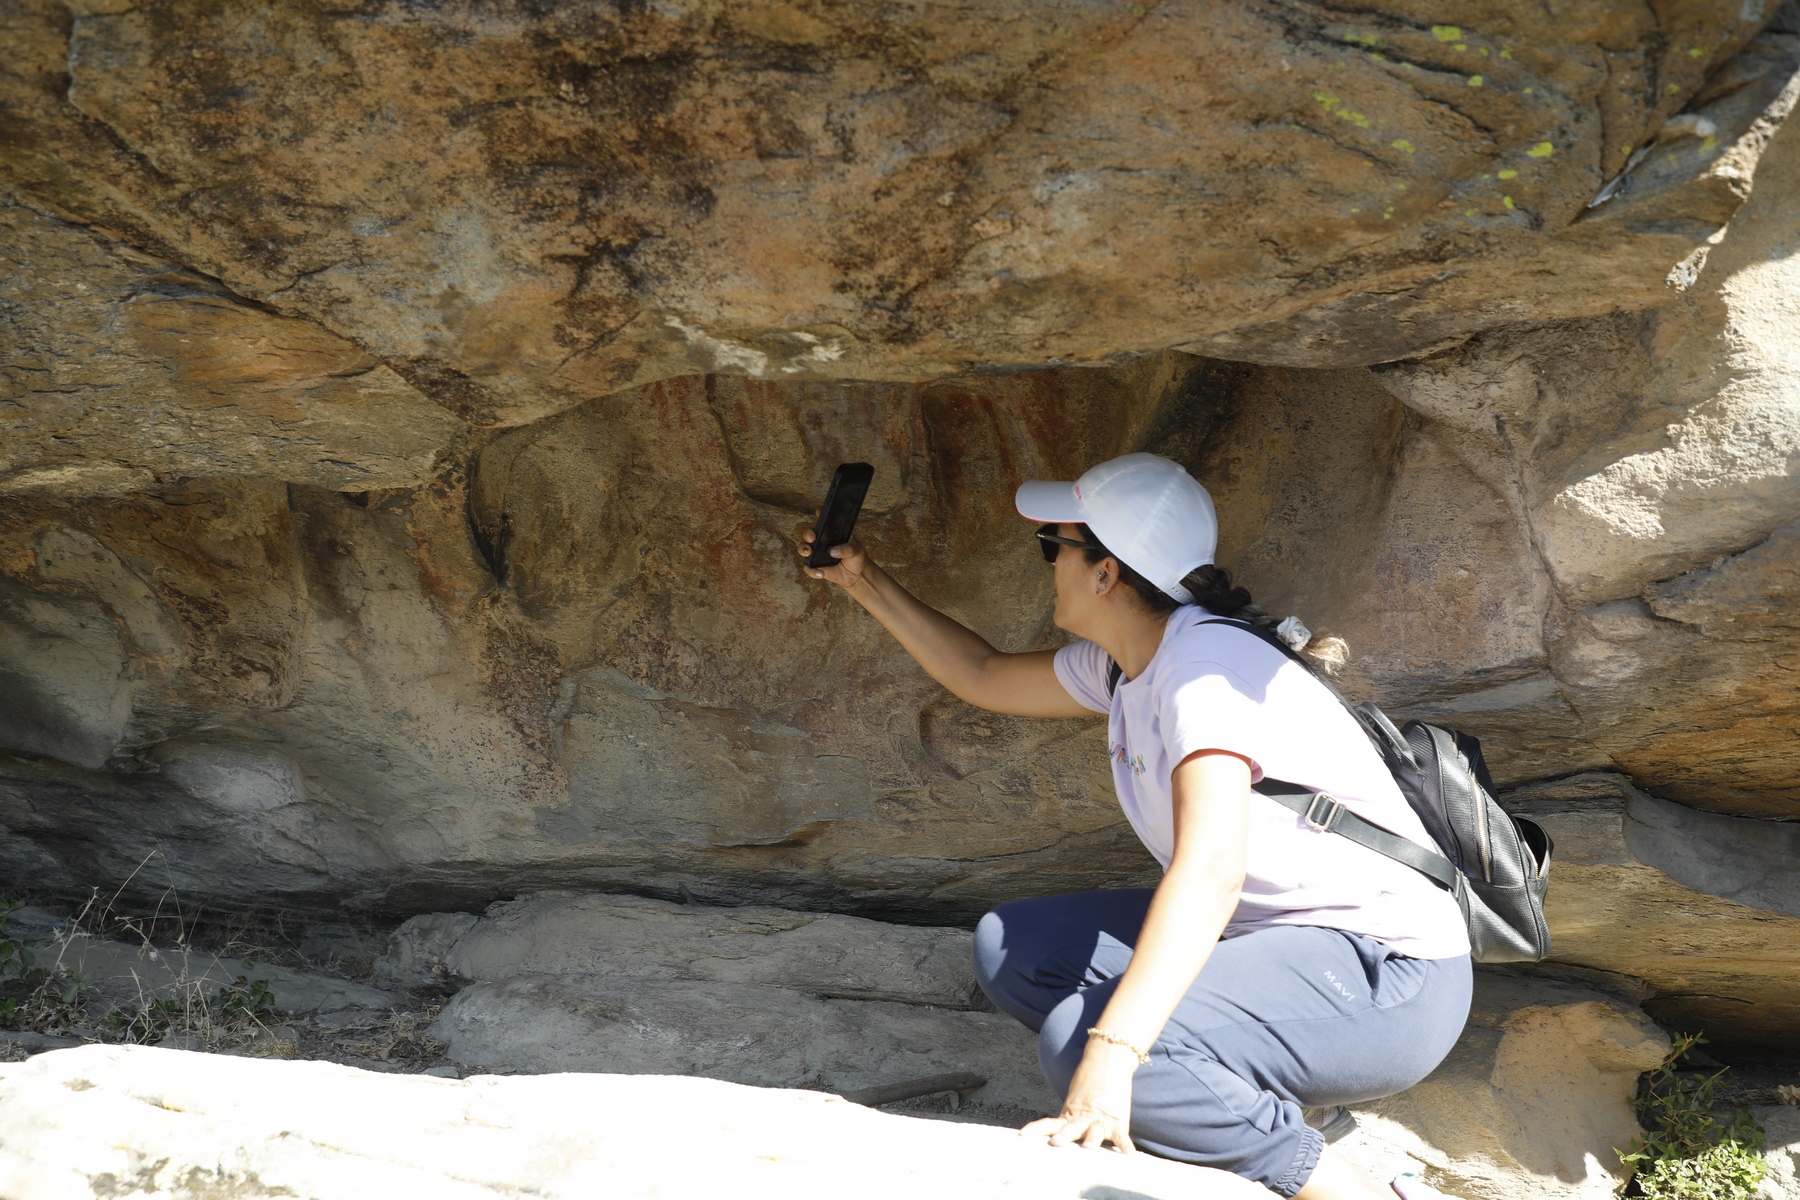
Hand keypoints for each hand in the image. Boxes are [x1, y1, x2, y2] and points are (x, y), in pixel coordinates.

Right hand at [795, 518, 869, 592]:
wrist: (857, 574)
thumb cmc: (856, 557)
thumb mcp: (857, 550)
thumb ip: (848, 549)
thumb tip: (833, 551)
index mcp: (831, 533)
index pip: (823, 521)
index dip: (820, 514)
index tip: (819, 511)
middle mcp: (821, 542)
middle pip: (809, 534)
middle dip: (808, 534)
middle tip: (812, 537)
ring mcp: (817, 554)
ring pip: (803, 549)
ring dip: (803, 549)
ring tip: (809, 552)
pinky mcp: (816, 566)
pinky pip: (809, 568)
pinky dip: (812, 570)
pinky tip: (820, 572)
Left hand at [1021, 1038, 1139, 1153]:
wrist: (1108, 1060)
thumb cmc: (1090, 1082)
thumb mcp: (1074, 1100)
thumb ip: (1068, 1119)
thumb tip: (1053, 1136)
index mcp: (1069, 1114)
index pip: (1049, 1123)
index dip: (1036, 1129)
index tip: (1023, 1135)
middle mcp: (1083, 1118)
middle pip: (1071, 1129)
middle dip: (1064, 1136)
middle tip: (1056, 1142)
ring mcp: (1101, 1120)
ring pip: (1095, 1132)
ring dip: (1092, 1139)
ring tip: (1089, 1146)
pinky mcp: (1119, 1121)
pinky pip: (1122, 1137)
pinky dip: (1125, 1146)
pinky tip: (1128, 1154)